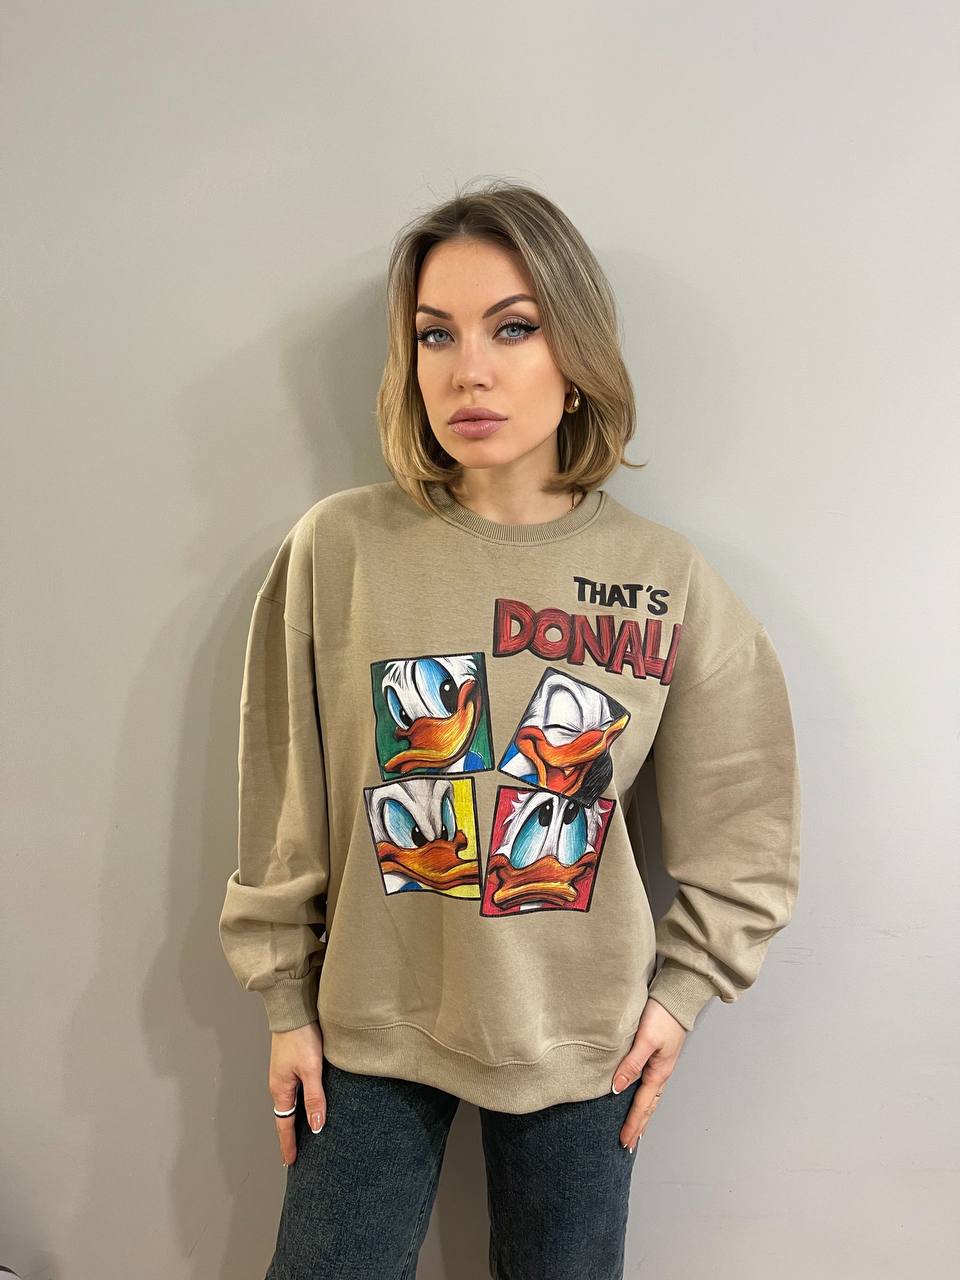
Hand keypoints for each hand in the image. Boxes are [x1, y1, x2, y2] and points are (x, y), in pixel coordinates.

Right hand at [269, 1020, 325, 1165]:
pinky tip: (306, 1105)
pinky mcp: (289, 1064)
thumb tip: (316, 1127)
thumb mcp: (311, 1070)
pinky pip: (293, 1091)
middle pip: (285, 1116)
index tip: (290, 1162)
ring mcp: (283, 1074)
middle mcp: (279, 1084)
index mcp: (281, 1089)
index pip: (284, 1125)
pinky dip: (297, 1104)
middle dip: (290, 1136)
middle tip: (295, 1154)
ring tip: (302, 1135)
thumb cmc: (301, 1037)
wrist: (293, 1010)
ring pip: (289, 1103)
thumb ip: (315, 1098)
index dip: (288, 1144)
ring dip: (294, 1120)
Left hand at [612, 997, 686, 1152]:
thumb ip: (632, 1063)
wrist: (677, 998)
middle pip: (649, 1107)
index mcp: (658, 1072)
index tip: (623, 1142)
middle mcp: (661, 1073)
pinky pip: (651, 1086)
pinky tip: (641, 1099)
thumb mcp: (645, 1040)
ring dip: (643, 1115)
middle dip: (639, 1126)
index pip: (642, 1105)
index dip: (632, 1124)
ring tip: (636, 1130)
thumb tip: (617, 1088)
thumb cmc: (662, 1016)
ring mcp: (662, 1066)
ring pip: (651, 1098)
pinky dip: (646, 1100)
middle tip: (629, 1145)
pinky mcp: (659, 1057)